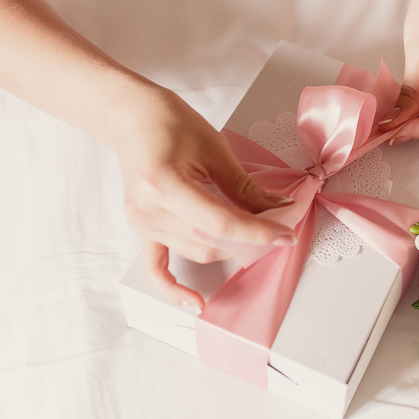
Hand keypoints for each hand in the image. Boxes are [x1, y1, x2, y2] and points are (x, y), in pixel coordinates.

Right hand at [113, 85, 295, 308]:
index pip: (221, 223)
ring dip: (228, 249)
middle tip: (280, 226)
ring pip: (195, 252)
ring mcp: (142, 222)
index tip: (287, 233)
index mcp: (164, 185)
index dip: (258, 232)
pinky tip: (196, 302)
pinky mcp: (142, 227)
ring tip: (256, 237)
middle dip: (249, 239)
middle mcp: (149, 210)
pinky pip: (156, 266)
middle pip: (209, 241)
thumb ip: (244, 187)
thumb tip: (277, 210)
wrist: (131, 115)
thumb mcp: (214, 149)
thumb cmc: (169, 121)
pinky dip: (174, 288)